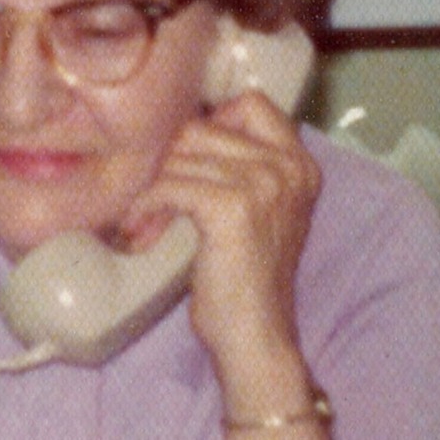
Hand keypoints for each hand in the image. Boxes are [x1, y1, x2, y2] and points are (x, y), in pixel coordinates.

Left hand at [119, 89, 319, 399]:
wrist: (256, 336)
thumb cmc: (244, 277)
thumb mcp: (254, 209)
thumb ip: (234, 166)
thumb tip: (174, 129)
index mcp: (300, 163)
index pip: (252, 103)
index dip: (209, 120)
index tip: (184, 157)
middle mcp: (289, 166)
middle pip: (203, 126)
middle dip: (166, 159)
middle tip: (147, 192)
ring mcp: (264, 183)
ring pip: (179, 155)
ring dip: (150, 184)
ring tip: (140, 214)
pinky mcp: (232, 207)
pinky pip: (169, 184)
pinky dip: (145, 205)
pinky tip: (140, 227)